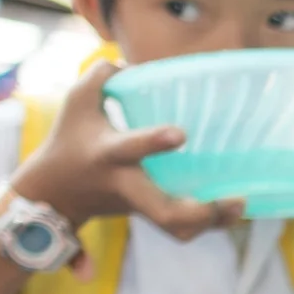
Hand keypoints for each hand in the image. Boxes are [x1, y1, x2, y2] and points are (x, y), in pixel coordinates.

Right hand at [11, 61, 244, 243]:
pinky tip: (234, 210)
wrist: (54, 193)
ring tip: (240, 204)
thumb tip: (137, 66)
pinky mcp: (149, 215)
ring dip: (212, 223)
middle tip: (233, 199)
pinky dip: (210, 223)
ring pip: (177, 228)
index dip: (154, 142)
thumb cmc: (69, 138)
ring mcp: (140, 206)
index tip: (181, 134)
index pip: (130, 148)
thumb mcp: (77, 100)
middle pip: (162, 213)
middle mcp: (127, 185)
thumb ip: (104, 75)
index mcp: (108, 153)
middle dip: (197, 213)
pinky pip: (182, 227)